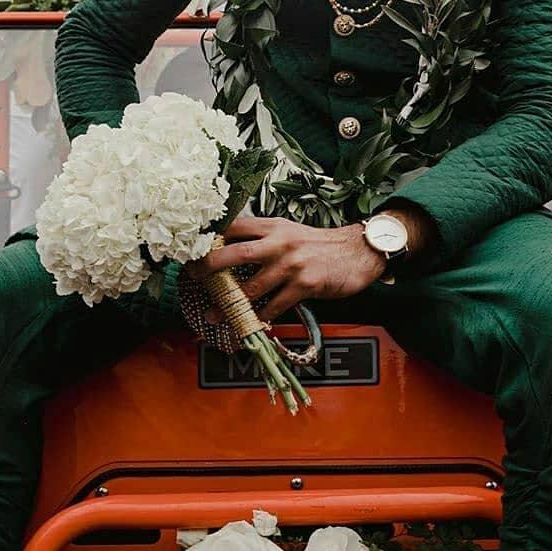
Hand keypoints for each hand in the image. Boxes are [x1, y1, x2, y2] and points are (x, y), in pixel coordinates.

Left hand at [192, 215, 386, 324]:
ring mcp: (292, 264)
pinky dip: (259, 317)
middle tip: (193, 277)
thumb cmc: (321, 244)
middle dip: (210, 267)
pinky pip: (275, 306)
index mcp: (273, 226)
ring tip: (213, 315)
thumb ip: (264, 237)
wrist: (358, 250)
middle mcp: (280, 242)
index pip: (234, 227)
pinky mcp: (305, 285)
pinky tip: (249, 324)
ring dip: (230, 305)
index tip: (192, 250)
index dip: (210, 238)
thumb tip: (231, 248)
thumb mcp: (290, 231)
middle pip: (235, 253)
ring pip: (252, 287)